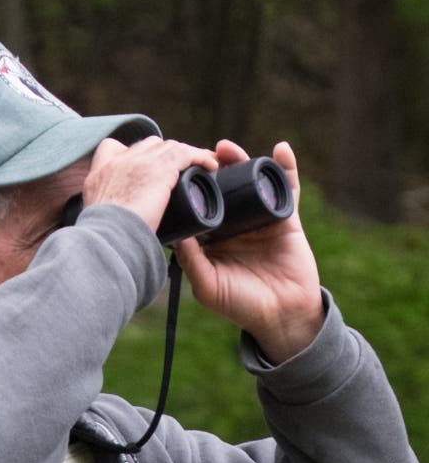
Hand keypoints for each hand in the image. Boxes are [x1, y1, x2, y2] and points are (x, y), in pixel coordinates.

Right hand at [83, 136, 218, 232]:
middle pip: (148, 144)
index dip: (132, 153)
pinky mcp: (160, 169)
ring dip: (187, 155)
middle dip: (165, 153)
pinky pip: (187, 154)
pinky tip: (210, 166)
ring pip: (170, 147)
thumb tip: (120, 220)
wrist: (108, 238)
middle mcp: (118, 161)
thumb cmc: (104, 238)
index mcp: (100, 173)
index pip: (112, 147)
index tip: (143, 165)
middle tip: (179, 169)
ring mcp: (139, 162)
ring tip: (201, 165)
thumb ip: (108, 210)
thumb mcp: (96, 218)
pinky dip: (201, 158)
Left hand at [174, 140, 323, 363]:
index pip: (196, 206)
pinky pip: (287, 188)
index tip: (174, 171)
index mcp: (209, 239)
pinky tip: (281, 150)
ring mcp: (258, 219)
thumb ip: (191, 260)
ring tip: (227, 148)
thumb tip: (175, 233)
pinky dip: (286, 168)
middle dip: (210, 169)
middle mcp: (231, 225)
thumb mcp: (207, 284)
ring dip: (240, 161)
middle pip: (220, 188)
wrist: (281, 315)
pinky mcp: (285, 218)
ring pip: (248, 183)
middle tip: (199, 154)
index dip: (187, 189)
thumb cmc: (239, 305)